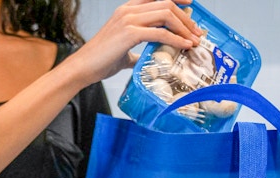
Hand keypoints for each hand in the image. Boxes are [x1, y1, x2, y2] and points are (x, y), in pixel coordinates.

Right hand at [63, 0, 202, 85]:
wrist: (82, 68)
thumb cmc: (99, 61)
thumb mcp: (122, 52)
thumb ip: (135, 52)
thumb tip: (143, 61)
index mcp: (127, 10)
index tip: (190, 4)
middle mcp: (128, 10)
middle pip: (166, 3)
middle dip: (186, 17)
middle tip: (196, 32)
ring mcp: (129, 20)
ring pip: (166, 14)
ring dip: (184, 27)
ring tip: (194, 40)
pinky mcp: (130, 34)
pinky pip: (160, 32)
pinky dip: (176, 39)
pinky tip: (184, 46)